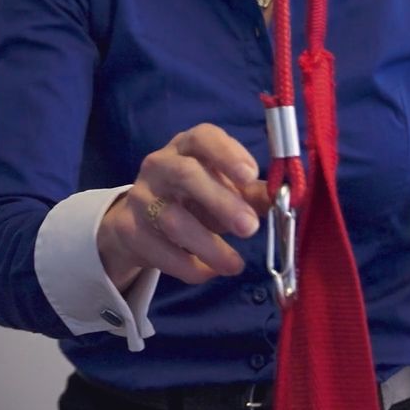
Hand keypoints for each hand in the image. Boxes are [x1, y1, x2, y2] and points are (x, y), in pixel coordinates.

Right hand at [96, 125, 269, 288]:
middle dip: (220, 202)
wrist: (142, 221)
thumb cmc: (195, 197)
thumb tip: (281, 200)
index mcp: (187, 147)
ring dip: (209, 245)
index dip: (227, 153)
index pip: (203, 137)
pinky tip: (211, 272)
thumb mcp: (224, 190)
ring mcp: (140, 196)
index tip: (251, 175)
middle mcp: (159, 165)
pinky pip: (161, 250)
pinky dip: (189, 266)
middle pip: (186, 175)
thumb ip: (251, 194)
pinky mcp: (128, 229)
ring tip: (236, 265)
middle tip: (249, 228)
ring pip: (172, 219)